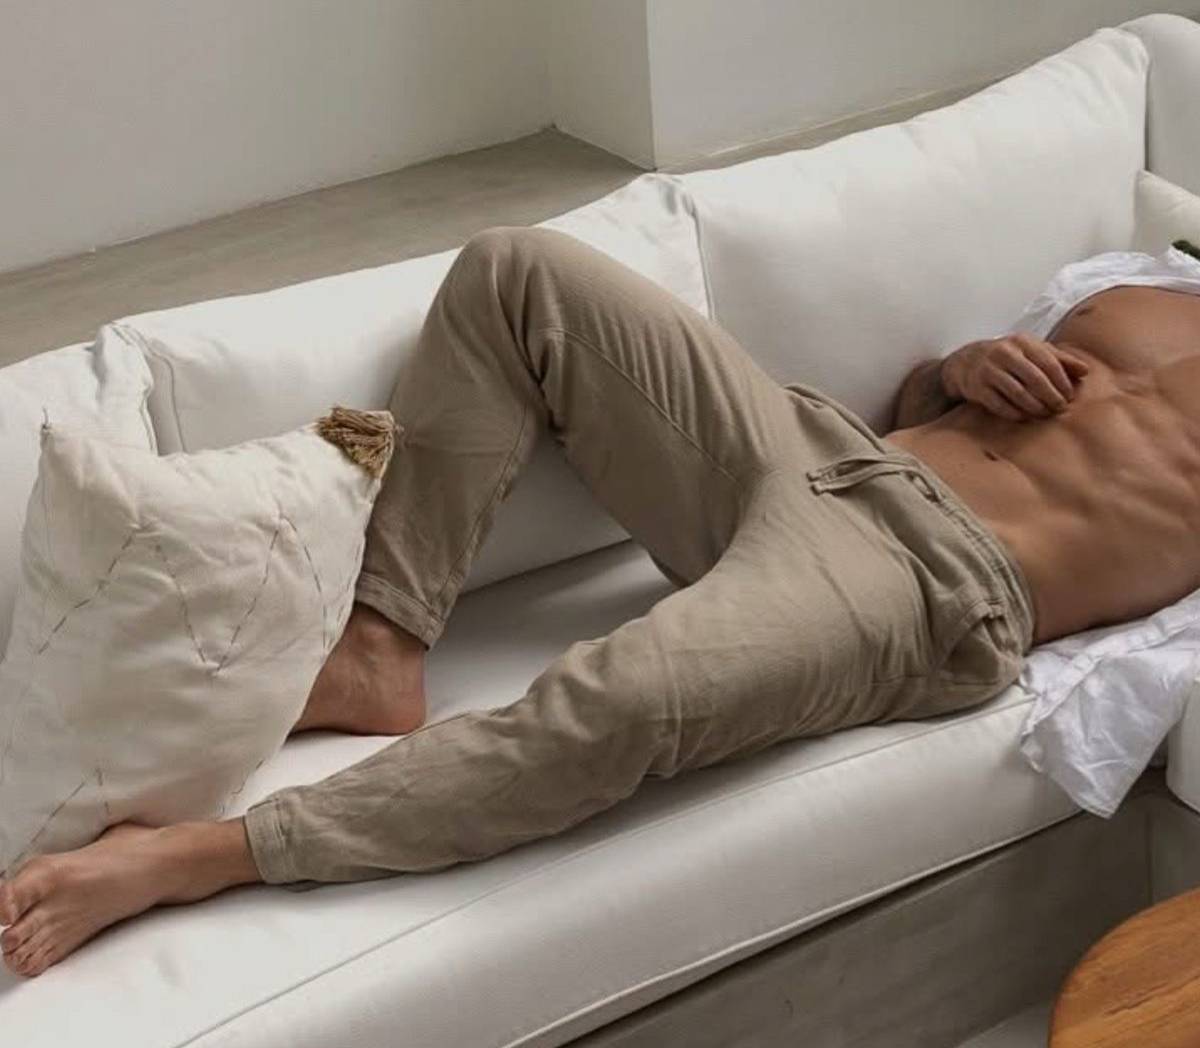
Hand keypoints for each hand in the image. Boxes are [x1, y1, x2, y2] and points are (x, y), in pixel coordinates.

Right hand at [941, 333, 1090, 421]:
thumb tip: (1085, 371)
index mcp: (1021, 342)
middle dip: (1051, 396)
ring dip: (1035, 406)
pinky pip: (1000, 404)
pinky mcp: (977, 388)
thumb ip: (1059, 359)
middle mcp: (1004, 353)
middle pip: (1035, 378)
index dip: (1062, 381)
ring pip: (1018, 393)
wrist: (965, 362)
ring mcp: (988, 371)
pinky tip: (1025, 416)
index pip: (1048, 362)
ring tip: (1045, 413)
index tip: (1070, 396)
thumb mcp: (1031, 351)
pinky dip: (1014, 413)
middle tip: (1060, 408)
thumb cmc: (1007, 357)